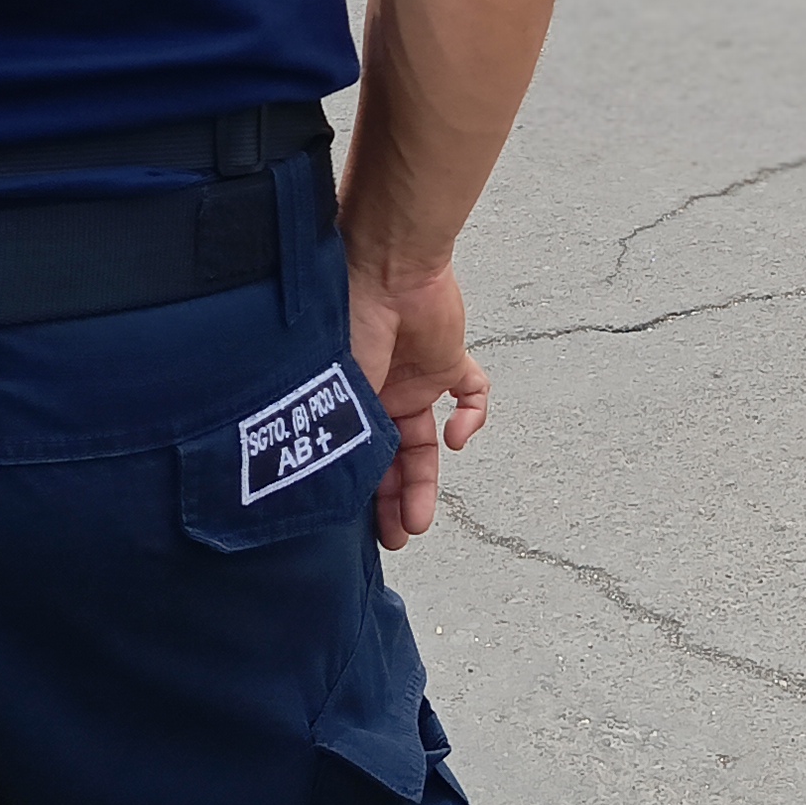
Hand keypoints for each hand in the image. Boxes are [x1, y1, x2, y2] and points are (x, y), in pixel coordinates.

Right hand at [347, 256, 485, 551]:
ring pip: (427, 443)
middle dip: (391, 500)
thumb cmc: (349, 318)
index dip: (359, 494)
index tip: (357, 530)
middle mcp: (381, 394)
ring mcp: (416, 379)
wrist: (390, 267)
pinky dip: (471, 417)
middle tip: (395, 537)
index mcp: (348, 398)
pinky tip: (458, 436)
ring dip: (424, 481)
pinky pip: (471, 394)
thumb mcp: (336, 388)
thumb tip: (333, 488)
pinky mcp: (450, 360)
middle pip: (390, 459)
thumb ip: (340, 435)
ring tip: (418, 519)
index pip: (356, 456)